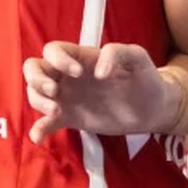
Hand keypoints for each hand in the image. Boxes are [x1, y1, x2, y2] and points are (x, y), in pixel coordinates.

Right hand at [23, 42, 176, 144]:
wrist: (153, 109)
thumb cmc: (145, 78)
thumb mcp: (137, 58)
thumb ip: (118, 53)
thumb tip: (98, 71)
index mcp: (82, 57)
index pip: (54, 50)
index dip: (58, 59)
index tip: (77, 73)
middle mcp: (68, 76)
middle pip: (34, 68)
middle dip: (36, 79)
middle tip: (55, 92)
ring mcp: (68, 97)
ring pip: (35, 93)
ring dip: (38, 101)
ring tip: (57, 112)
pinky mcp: (70, 118)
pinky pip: (46, 122)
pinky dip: (39, 129)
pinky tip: (38, 137)